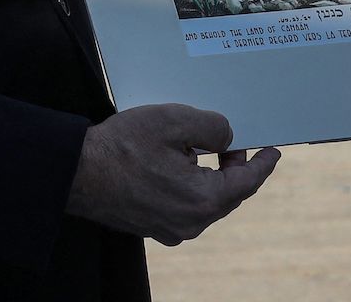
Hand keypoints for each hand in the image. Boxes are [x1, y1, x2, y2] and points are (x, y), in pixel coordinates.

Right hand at [65, 103, 281, 243]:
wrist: (76, 173)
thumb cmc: (122, 147)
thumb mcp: (175, 121)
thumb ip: (214, 128)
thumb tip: (227, 140)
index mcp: (202, 201)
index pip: (247, 183)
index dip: (263, 164)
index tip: (274, 152)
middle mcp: (190, 223)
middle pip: (228, 194)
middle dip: (236, 167)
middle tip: (234, 142)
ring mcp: (170, 229)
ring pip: (206, 201)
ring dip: (212, 176)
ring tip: (202, 148)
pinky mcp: (154, 227)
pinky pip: (186, 206)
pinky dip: (192, 186)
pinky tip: (181, 164)